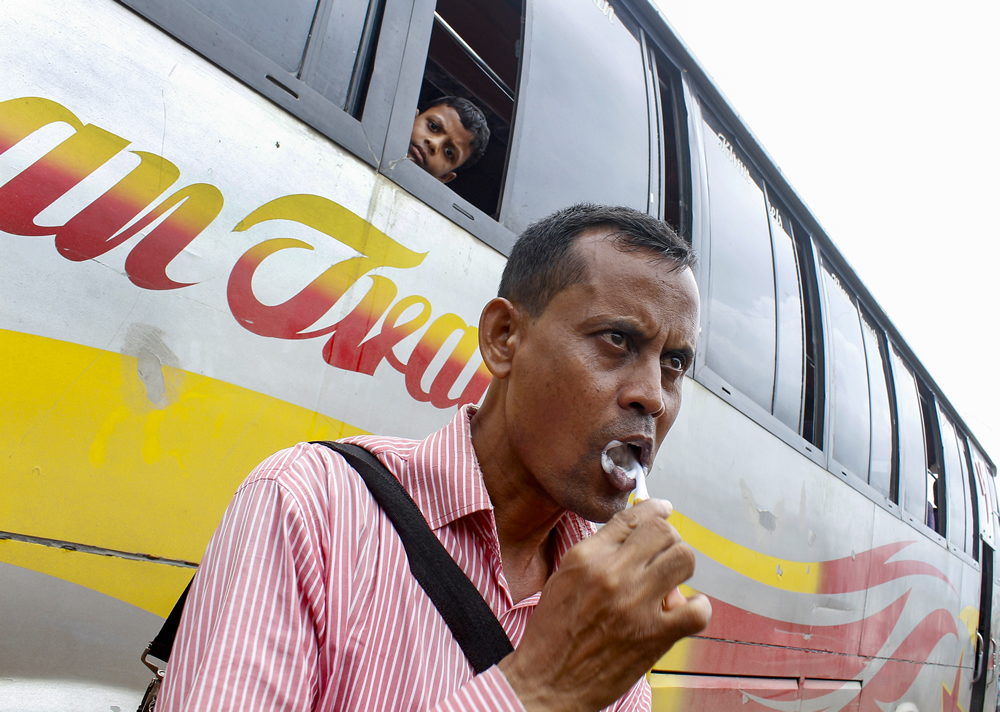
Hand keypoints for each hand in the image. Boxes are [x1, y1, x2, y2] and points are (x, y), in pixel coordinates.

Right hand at [499, 499, 710, 710]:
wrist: (547, 682)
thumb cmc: (552, 634)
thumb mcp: (563, 578)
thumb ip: (597, 554)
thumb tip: (632, 537)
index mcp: (586, 557)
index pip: (631, 517)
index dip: (654, 509)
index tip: (662, 509)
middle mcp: (612, 574)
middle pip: (663, 531)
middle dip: (668, 540)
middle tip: (663, 555)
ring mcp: (635, 604)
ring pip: (683, 559)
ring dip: (681, 567)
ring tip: (670, 582)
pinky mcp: (653, 636)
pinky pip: (697, 610)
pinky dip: (698, 608)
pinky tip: (684, 612)